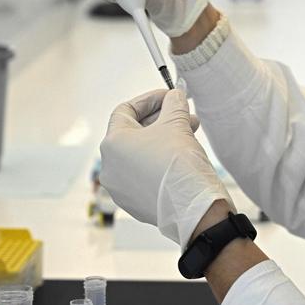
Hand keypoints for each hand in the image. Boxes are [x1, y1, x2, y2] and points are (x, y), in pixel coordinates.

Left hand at [100, 88, 234, 250]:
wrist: (194, 208)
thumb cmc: (180, 164)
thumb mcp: (177, 123)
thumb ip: (173, 103)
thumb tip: (174, 96)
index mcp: (112, 143)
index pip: (126, 110)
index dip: (150, 99)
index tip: (169, 96)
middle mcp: (109, 166)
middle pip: (133, 132)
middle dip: (160, 120)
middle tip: (183, 114)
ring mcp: (119, 187)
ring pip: (139, 154)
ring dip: (162, 140)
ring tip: (188, 133)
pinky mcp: (133, 203)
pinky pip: (143, 174)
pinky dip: (158, 161)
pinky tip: (180, 156)